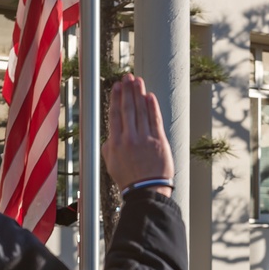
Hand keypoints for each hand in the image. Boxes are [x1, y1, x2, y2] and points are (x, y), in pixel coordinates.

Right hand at [102, 74, 174, 196]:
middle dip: (127, 91)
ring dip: (139, 94)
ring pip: (141, 111)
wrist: (146, 192)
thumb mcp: (111, 164)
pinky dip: (152, 107)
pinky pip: (154, 120)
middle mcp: (129, 138)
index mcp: (115, 143)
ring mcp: (144, 139)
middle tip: (127, 77)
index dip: (116, 98)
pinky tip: (149, 96)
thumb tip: (111, 134)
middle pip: (127, 108)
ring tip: (138, 81)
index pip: (115, 114)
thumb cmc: (129, 180)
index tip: (117, 87)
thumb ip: (109, 146)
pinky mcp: (159, 141)